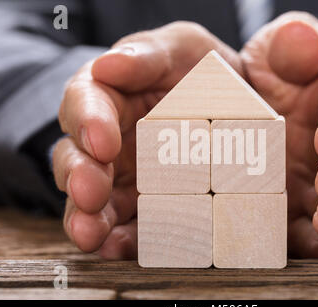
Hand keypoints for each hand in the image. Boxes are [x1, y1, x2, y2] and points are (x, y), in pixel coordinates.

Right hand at [52, 22, 241, 258]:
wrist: (239, 106)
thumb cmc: (202, 71)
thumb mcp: (182, 48)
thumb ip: (147, 54)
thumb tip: (107, 65)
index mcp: (111, 96)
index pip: (85, 103)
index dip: (87, 121)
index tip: (102, 140)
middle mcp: (110, 142)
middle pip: (78, 159)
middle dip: (79, 177)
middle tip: (90, 193)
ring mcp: (124, 179)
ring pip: (92, 202)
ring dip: (87, 218)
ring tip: (92, 234)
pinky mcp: (144, 209)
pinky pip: (127, 228)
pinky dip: (120, 240)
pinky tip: (118, 247)